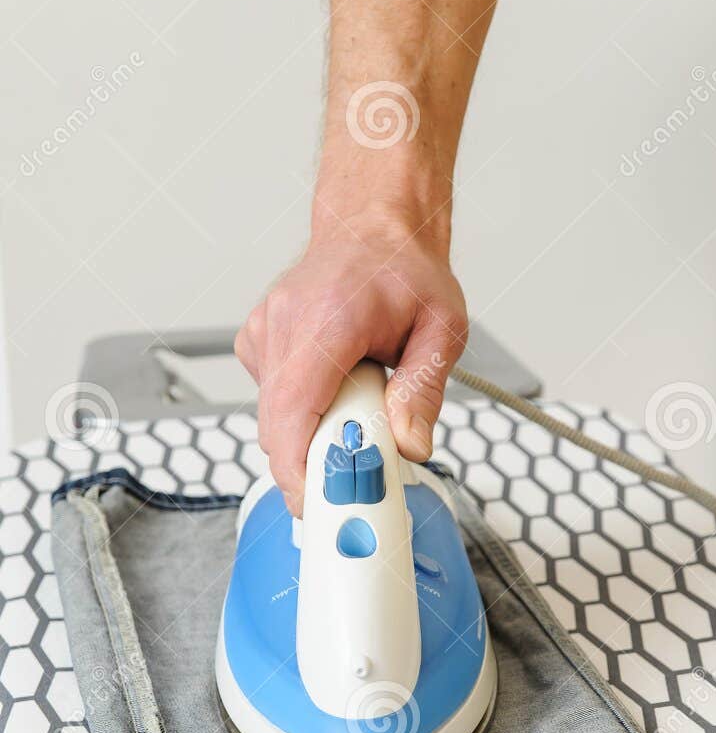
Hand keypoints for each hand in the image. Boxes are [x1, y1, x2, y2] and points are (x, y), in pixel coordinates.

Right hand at [236, 218, 466, 514]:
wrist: (372, 229)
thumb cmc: (406, 272)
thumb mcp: (442, 328)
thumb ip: (425, 389)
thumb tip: (411, 444)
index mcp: (327, 318)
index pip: (293, 409)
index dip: (297, 468)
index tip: (319, 504)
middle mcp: (283, 324)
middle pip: (279, 427)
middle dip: (317, 462)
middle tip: (365, 469)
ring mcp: (263, 333)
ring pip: (277, 420)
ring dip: (316, 433)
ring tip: (362, 406)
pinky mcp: (256, 344)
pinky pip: (275, 403)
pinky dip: (305, 412)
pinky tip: (336, 386)